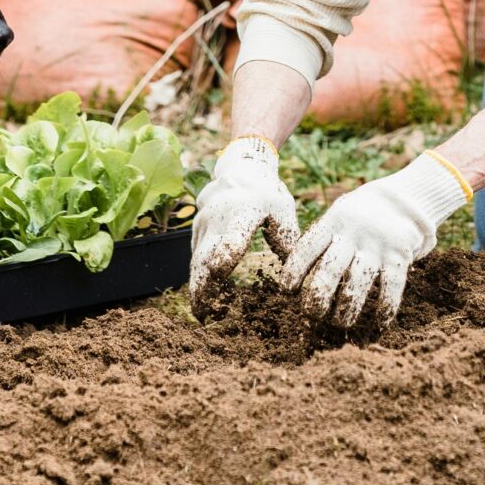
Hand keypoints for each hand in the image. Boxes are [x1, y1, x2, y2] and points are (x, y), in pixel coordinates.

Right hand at [186, 138, 301, 302]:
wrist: (240, 169)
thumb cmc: (266, 194)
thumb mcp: (283, 209)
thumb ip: (286, 237)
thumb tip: (290, 269)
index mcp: (243, 212)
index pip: (233, 233)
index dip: (227, 251)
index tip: (221, 270)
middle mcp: (217, 219)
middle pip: (204, 256)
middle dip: (203, 287)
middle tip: (206, 315)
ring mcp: (202, 225)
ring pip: (195, 261)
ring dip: (199, 287)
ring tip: (205, 313)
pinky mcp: (195, 232)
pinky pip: (194, 258)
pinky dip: (199, 278)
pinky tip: (207, 297)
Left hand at [281, 152, 469, 327]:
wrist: (405, 199)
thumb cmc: (361, 214)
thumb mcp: (339, 215)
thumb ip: (322, 238)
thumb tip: (295, 273)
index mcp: (333, 222)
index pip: (308, 247)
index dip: (295, 270)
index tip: (287, 290)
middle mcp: (353, 234)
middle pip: (331, 270)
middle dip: (318, 296)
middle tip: (311, 314)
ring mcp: (377, 245)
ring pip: (357, 283)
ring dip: (347, 309)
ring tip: (340, 324)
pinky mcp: (398, 255)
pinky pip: (392, 286)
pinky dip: (386, 307)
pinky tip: (379, 323)